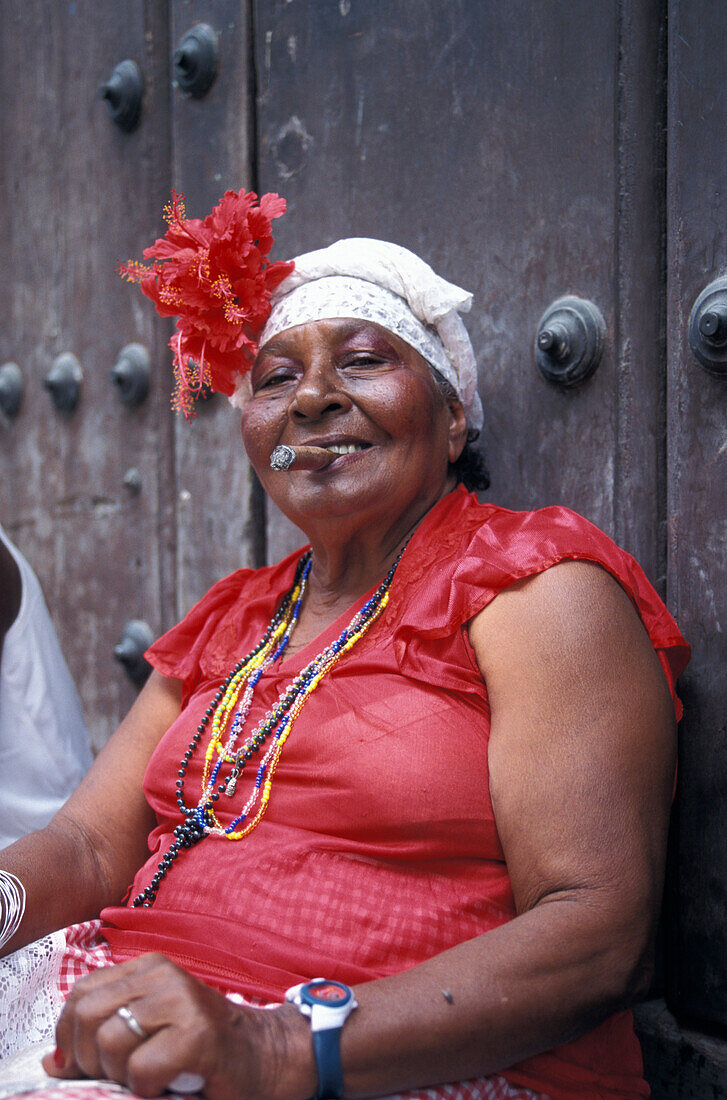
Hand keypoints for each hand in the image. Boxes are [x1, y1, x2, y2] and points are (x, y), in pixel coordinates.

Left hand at [41, 953, 315, 1099]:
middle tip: (118, 1077)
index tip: (85, 1066)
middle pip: (87, 1014)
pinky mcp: (197, 1033)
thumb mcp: (148, 1032)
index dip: (70, 1038)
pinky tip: (166, 1085)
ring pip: (111, 1041)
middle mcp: (163, 974)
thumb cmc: (202, 1049)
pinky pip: (142, 1067)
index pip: (81, 994)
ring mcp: (182, 1000)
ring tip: (146, 1079)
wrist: (264, 1056)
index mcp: (147, 968)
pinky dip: (146, 1088)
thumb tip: (51, 1063)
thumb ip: (102, 1037)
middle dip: (90, 1059)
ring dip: (119, 1077)